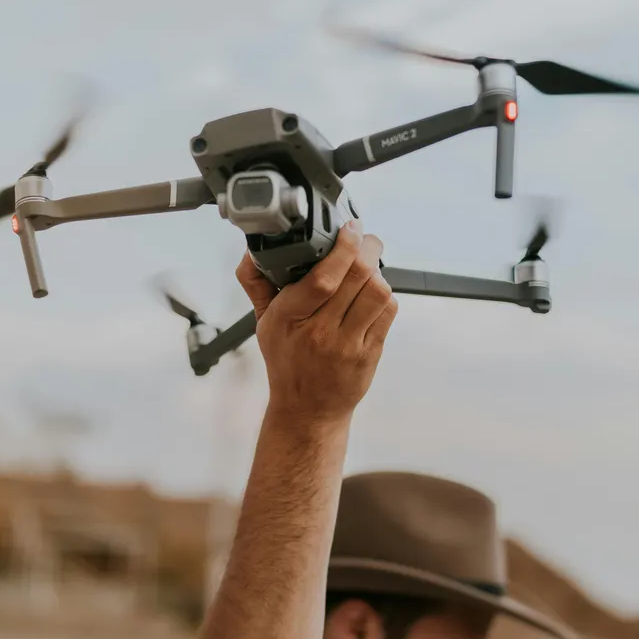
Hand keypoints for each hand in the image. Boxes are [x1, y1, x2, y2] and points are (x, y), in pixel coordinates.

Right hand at [236, 220, 398, 425]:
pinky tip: (372, 294)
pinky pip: (387, 313)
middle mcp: (320, 332)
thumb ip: (257, 284)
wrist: (307, 409)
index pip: (323, 278)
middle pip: (357, 277)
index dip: (343, 248)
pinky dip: (384, 296)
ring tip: (368, 268)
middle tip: (366, 239)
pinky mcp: (369, 353)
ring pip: (378, 293)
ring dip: (378, 272)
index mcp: (291, 318)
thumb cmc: (287, 362)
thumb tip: (251, 252)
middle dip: (368, 249)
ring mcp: (347, 344)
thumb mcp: (264, 324)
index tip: (350, 229)